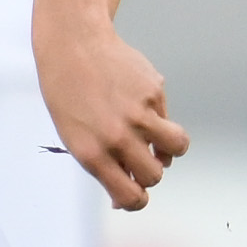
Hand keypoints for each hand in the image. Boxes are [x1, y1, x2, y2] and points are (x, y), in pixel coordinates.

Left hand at [37, 22, 189, 212]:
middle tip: (139, 159)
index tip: (137, 194)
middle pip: (154, 176)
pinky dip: (157, 116)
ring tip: (157, 141)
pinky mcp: (153, 92)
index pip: (130, 196)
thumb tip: (125, 196)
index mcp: (92, 154)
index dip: (137, 200)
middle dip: (150, 173)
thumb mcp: (75, 137)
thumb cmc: (70, 96)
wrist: (72, 46)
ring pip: (176, 148)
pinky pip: (166, 117)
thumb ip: (102, 166)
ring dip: (169, 149)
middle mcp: (117, 137)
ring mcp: (138, 114)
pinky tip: (137, 101)